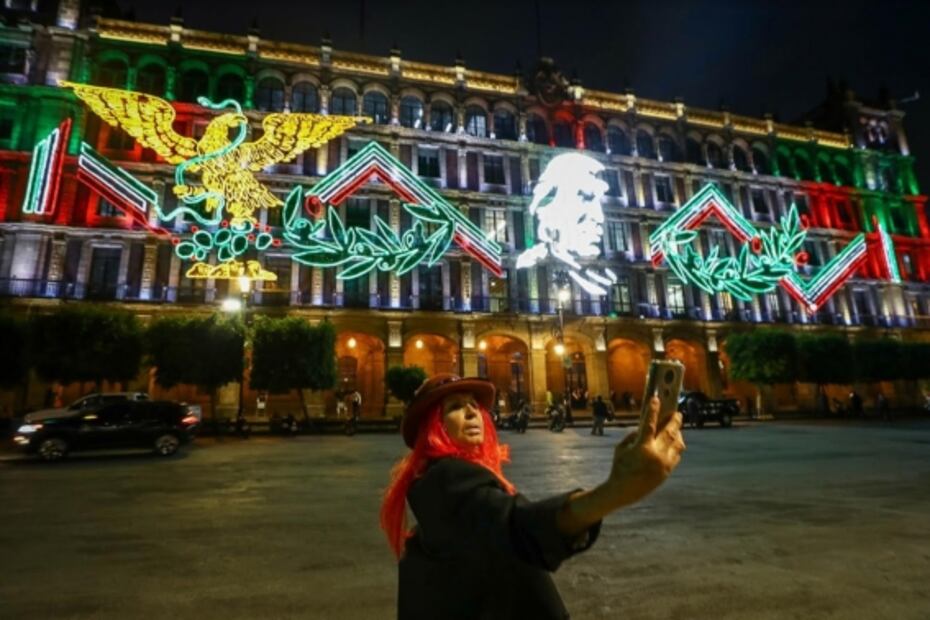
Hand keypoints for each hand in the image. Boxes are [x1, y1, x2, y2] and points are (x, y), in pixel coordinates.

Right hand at [605, 394, 685, 508]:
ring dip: (678, 432)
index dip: (653, 409)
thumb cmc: (620, 467)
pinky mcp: (668, 471)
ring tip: (675, 427)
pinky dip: (676, 445)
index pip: (650, 424)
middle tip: (676, 412)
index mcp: (642, 447)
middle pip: (670, 432)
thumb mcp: (621, 448)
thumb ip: (634, 435)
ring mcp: (664, 464)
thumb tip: (646, 426)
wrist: (624, 491)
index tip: (656, 398)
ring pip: (678, 443)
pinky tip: (674, 441)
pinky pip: (677, 454)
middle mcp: (656, 455)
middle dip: (674, 420)